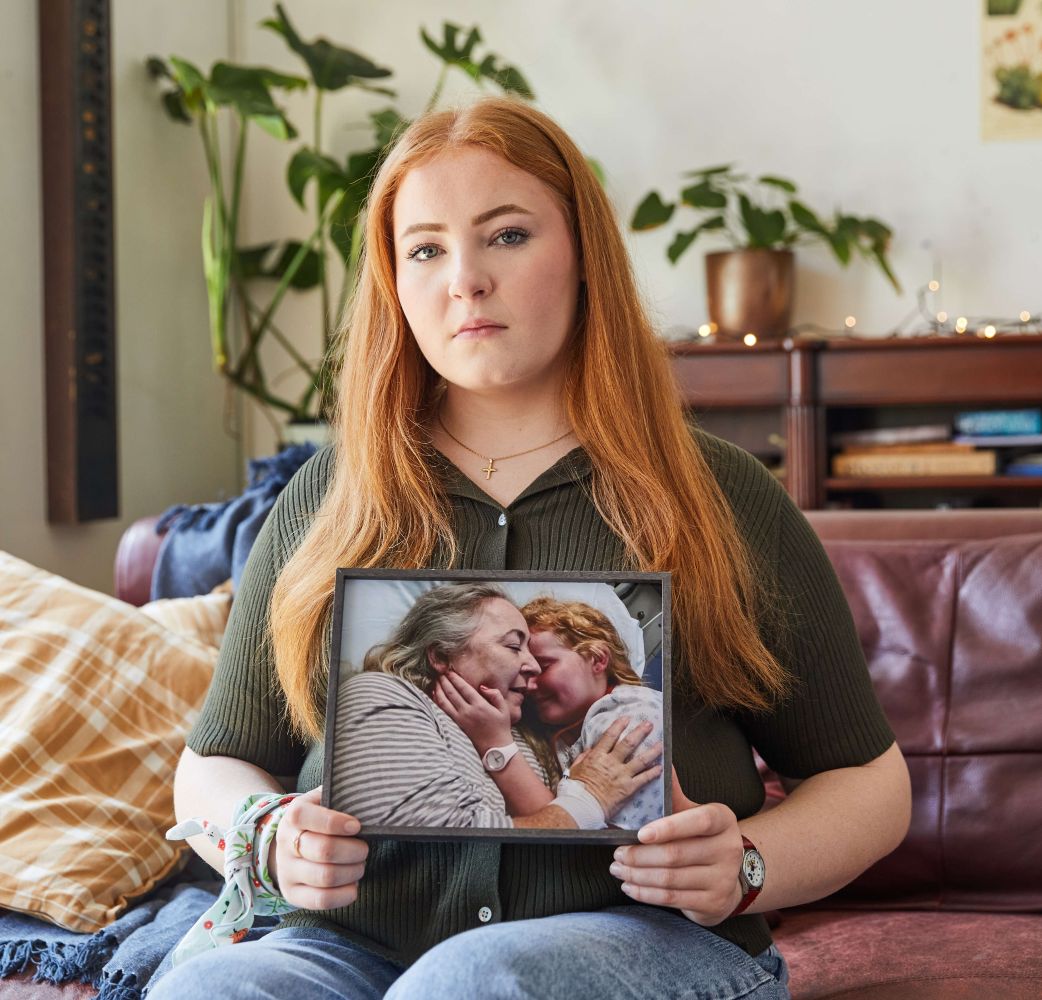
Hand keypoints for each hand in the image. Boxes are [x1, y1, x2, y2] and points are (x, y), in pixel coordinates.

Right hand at [269, 786, 367, 909]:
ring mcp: (287, 871)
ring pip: (325, 877)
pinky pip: (320, 900)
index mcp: (295, 815)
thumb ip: (341, 794)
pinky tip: (353, 885)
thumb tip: (368, 796)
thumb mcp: (324, 799)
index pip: (308, 817)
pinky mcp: (292, 893)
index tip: (357, 826)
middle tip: (365, 849)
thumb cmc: (320, 817)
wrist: (291, 842)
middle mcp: (286, 843)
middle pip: (324, 850)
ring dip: (353, 872)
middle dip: (354, 851)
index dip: (336, 823)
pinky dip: (344, 895)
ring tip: (360, 865)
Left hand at [432, 670, 512, 753]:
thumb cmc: (501, 727)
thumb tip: (482, 686)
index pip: (463, 688)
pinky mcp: (456, 725)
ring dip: (439, 690)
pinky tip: (434, 695)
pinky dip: (437, 701)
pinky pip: (443, 711)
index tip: (449, 671)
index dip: (455, 678)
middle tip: (440, 672)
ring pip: (444, 701)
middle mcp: (468, 711)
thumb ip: (495, 694)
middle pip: (452, 692)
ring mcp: (460, 719)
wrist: (495, 749)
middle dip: (444, 681)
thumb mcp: (504, 709)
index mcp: (480, 705)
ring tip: (436, 681)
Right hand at [568, 717, 662, 819]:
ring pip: (640, 760)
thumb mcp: (575, 768)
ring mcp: (621, 775)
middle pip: (629, 744)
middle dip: (640, 732)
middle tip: (649, 724)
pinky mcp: (628, 788)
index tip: (626, 718)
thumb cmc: (576, 789)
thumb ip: (584, 757)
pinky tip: (660, 768)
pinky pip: (644, 778)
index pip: (610, 736)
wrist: (582, 806)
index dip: (619, 725)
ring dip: (652, 751)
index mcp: (597, 756)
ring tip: (660, 744)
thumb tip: (590, 749)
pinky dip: (653, 773)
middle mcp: (611, 763)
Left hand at [608, 768, 743, 925]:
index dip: (668, 828)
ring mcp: (723, 878)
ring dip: (637, 875)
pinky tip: (630, 886)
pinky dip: (646, 893)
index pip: (697, 821)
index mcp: (722, 819)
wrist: (729, 877)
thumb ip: (674, 793)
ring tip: (617, 869)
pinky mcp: (714, 903)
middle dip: (639, 855)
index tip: (640, 833)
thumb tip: (659, 762)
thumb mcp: (693, 813)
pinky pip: (672, 898)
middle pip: (676, 854)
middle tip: (617, 853)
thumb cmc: (701, 838)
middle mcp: (728, 848)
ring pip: (670, 878)